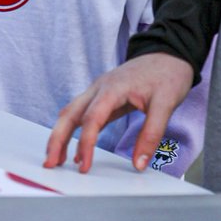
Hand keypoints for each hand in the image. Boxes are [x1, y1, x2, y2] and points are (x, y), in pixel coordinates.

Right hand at [44, 53, 193, 173]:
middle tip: (50, 163)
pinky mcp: (103, 95)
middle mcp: (100, 87)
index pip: (91, 119)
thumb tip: (138, 164)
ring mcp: (99, 90)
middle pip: (70, 113)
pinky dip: (74, 130)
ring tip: (55, 159)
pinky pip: (82, 113)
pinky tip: (75, 147)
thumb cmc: (167, 75)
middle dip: (57, 138)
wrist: (170, 54)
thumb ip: (151, 135)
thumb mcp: (165, 105)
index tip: (84, 166)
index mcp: (113, 88)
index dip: (85, 144)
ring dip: (61, 134)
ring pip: (71, 112)